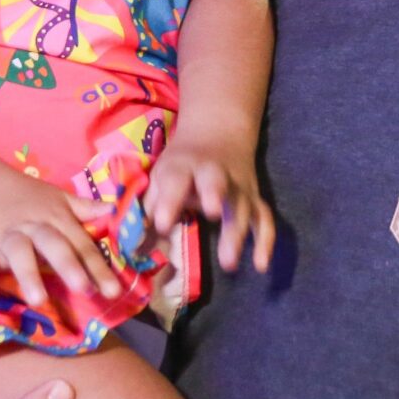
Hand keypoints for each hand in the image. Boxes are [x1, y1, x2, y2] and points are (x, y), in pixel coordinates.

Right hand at [0, 173, 121, 308]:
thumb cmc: (26, 196)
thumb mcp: (57, 198)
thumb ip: (84, 209)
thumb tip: (114, 210)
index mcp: (56, 218)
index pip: (81, 244)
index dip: (98, 268)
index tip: (113, 291)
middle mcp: (33, 226)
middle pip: (53, 244)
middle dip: (68, 265)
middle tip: (83, 288)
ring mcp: (6, 235)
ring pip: (19, 252)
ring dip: (28, 274)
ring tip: (38, 300)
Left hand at [143, 128, 275, 273]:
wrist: (218, 133)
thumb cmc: (182, 166)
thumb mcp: (161, 177)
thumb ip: (150, 210)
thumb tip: (133, 249)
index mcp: (183, 166)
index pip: (175, 180)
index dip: (169, 201)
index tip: (162, 225)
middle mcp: (213, 173)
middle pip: (215, 181)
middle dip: (214, 194)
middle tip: (211, 214)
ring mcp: (237, 186)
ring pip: (242, 205)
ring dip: (237, 231)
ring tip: (228, 263)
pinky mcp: (255, 199)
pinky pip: (264, 219)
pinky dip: (265, 241)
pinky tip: (260, 265)